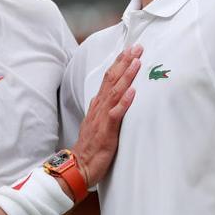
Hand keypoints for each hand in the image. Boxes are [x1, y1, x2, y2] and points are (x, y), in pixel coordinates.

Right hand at [72, 45, 142, 186]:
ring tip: (137, 62)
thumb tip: (110, 97)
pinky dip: (124, 102)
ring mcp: (101, 118)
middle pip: (112, 80)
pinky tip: (132, 92)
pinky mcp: (106, 131)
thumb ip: (103, 109)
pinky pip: (115, 114)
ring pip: (114, 92)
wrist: (78, 167)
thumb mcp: (97, 123)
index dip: (119, 64)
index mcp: (97, 105)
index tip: (130, 50)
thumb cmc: (90, 147)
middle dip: (125, 62)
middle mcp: (99, 107)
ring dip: (126, 76)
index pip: (108, 79)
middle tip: (137, 47)